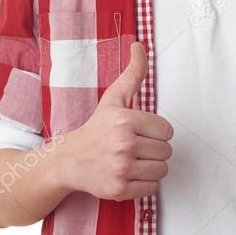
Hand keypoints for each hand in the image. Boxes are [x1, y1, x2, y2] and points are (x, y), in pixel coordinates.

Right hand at [61, 41, 173, 200]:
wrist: (69, 161)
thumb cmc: (96, 128)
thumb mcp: (114, 98)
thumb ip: (133, 73)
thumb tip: (140, 45)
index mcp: (125, 120)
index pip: (167, 131)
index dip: (155, 132)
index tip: (139, 132)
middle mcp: (123, 144)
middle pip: (166, 151)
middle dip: (153, 150)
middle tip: (133, 147)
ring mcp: (121, 168)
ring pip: (162, 170)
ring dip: (151, 167)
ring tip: (132, 161)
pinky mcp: (119, 189)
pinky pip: (153, 188)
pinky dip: (144, 184)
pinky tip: (128, 174)